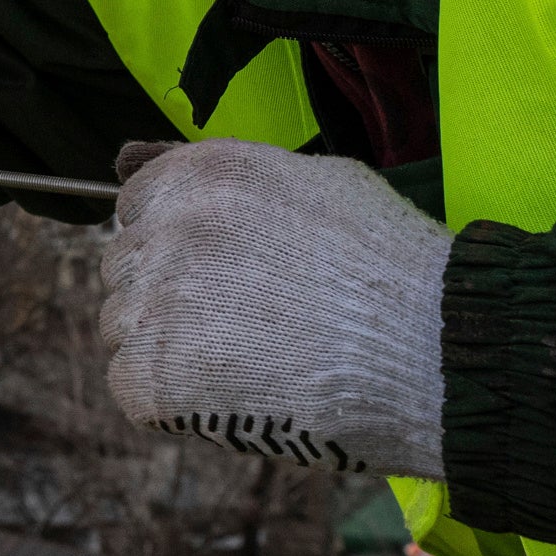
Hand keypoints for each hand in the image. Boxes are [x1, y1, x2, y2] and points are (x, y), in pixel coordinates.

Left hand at [99, 140, 450, 475]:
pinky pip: (129, 383)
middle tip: (244, 321)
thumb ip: (220, 174)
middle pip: (125, 267)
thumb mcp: (317, 182)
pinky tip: (232, 393)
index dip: (173, 240)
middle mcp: (168, 232)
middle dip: (168, 292)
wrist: (433, 353)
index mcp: (201, 177)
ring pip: (122, 326)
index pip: (134, 205)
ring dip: (167, 344)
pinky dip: (170, 397)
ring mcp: (157, 306)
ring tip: (248, 359)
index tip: (218, 269)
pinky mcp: (156, 378)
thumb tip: (126, 157)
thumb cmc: (390, 268)